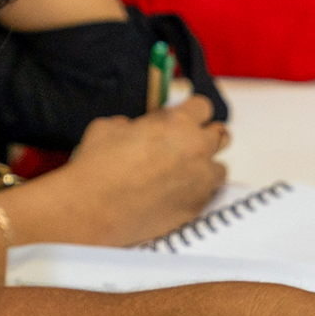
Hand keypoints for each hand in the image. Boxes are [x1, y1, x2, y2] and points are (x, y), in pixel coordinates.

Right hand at [50, 95, 228, 245]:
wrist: (94, 209)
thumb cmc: (97, 167)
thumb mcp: (109, 127)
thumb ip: (133, 125)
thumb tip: (135, 129)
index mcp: (177, 122)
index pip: (203, 106)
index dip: (193, 112)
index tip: (186, 119)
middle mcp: (197, 149)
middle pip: (220, 135)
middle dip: (205, 137)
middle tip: (188, 144)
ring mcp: (201, 180)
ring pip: (220, 168)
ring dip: (206, 167)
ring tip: (185, 173)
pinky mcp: (197, 207)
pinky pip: (209, 195)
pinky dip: (198, 192)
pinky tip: (178, 194)